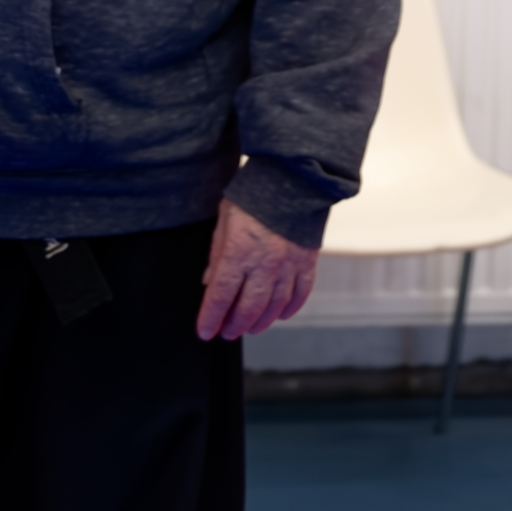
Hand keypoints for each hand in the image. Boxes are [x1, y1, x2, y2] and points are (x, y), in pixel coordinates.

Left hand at [197, 198, 318, 341]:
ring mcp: (288, 265)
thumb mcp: (224, 221)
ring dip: (260, 323)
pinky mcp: (307, 263)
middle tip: (226, 332)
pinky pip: (299, 295)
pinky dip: (289, 309)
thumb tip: (209, 282)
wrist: (292, 178)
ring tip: (250, 328)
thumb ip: (217, 254)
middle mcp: (264, 264)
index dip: (210, 318)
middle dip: (234, 326)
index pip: (220, 296)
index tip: (205, 331)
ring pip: (274, 308)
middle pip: (248, 309)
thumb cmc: (253, 196)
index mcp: (238, 252)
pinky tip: (280, 315)